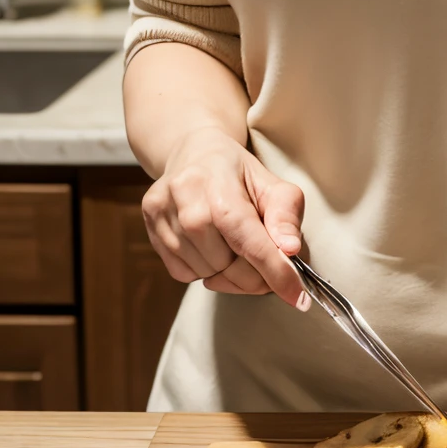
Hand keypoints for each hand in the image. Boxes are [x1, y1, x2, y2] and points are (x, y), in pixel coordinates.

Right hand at [141, 126, 307, 305]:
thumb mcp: (271, 183)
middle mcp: (183, 197)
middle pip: (227, 264)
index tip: (296, 295)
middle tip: (269, 265)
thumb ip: (286, 214)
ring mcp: (162, 215)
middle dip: (256, 275)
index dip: (274, 270)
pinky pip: (184, 275)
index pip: (247, 238)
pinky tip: (212, 247)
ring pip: (206, 274)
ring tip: (236, 247)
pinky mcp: (150, 231)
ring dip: (230, 273)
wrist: (193, 153)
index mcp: (217, 181)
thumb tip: (290, 249)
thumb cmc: (237, 172)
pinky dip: (205, 271)